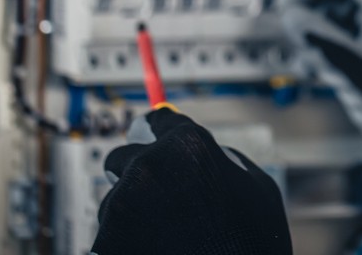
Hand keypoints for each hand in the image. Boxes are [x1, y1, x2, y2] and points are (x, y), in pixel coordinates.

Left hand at [92, 108, 291, 254]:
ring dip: (131, 212)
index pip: (157, 120)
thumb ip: (223, 159)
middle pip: (122, 155)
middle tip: (158, 197)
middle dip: (136, 172)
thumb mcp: (256, 187)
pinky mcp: (105, 241)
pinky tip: (155, 252)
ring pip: (114, 199)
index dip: (158, 131)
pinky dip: (124, 244)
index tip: (154, 137)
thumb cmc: (252, 243)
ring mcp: (122, 205)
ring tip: (165, 238)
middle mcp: (148, 166)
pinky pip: (108, 235)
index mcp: (188, 145)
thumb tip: (204, 152)